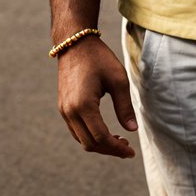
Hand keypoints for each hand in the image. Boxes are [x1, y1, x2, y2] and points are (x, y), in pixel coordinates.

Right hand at [56, 36, 138, 156]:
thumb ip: (125, 107)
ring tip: (119, 141)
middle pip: (90, 143)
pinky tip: (105, 133)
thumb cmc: (99, 58)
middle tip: (127, 148)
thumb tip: (132, 129)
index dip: (116, 148)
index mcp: (83, 105)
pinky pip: (76, 131)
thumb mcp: (118, 80)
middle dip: (109, 150)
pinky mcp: (63, 107)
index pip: (100, 138)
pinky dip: (90, 137)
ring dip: (100, 145)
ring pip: (81, 140)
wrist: (74, 43)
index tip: (131, 152)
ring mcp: (64, 110)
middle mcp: (69, 111)